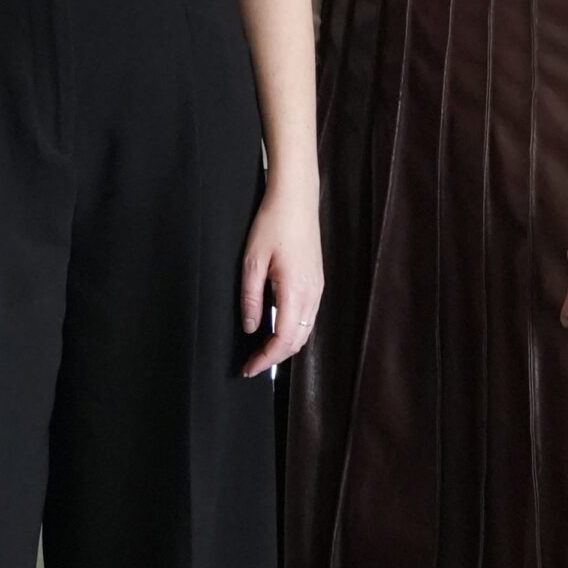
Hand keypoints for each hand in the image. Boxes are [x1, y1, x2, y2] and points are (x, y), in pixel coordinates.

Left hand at [239, 184, 322, 376]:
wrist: (296, 200)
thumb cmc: (273, 224)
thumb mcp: (252, 261)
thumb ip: (251, 298)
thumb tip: (251, 328)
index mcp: (296, 291)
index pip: (283, 339)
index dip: (266, 359)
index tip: (248, 368)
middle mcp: (312, 294)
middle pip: (297, 341)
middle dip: (274, 357)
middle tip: (251, 364)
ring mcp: (318, 289)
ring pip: (305, 331)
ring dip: (285, 346)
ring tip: (261, 351)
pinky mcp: (317, 282)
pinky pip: (308, 317)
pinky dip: (293, 331)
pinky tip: (277, 329)